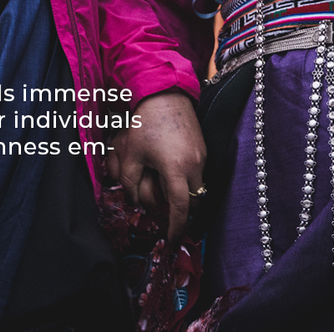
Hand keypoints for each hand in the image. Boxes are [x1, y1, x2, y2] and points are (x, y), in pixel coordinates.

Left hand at [104, 91, 205, 241]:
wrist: (165, 93)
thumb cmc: (145, 123)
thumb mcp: (131, 154)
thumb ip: (130, 182)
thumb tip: (133, 202)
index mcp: (176, 169)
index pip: (180, 208)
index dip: (175, 227)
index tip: (171, 240)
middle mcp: (195, 165)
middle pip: (193, 202)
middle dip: (181, 212)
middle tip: (166, 215)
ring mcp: (202, 156)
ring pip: (198, 188)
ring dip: (185, 195)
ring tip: (166, 190)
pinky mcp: (203, 148)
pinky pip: (199, 174)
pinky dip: (188, 180)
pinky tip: (172, 172)